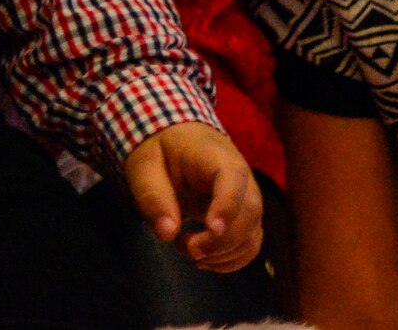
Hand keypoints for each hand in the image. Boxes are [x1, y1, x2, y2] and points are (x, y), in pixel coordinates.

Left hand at [122, 122, 262, 273]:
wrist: (178, 139)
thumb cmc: (162, 150)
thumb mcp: (145, 167)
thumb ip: (153, 197)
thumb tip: (167, 233)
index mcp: (216, 156)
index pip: (233, 178)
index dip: (227, 206)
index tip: (211, 229)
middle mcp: (241, 177)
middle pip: (249, 213)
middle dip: (221, 242)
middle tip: (187, 249)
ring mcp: (246, 197)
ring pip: (252, 234)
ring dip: (224, 255)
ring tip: (187, 250)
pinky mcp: (243, 216)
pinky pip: (249, 243)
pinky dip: (230, 260)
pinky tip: (204, 259)